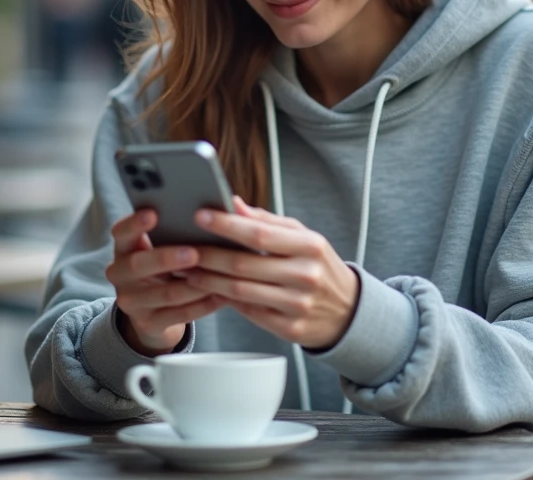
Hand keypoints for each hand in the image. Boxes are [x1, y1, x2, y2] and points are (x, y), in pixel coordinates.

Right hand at [105, 209, 225, 355]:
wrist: (154, 310)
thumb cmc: (165, 266)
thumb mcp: (160, 247)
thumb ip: (176, 228)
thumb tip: (218, 205)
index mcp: (124, 248)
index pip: (121, 232)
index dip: (134, 223)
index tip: (153, 213)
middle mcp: (120, 274)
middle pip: (138, 266)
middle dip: (166, 258)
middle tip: (193, 253)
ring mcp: (132, 302)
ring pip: (164, 294)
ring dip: (193, 285)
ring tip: (218, 276)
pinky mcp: (149, 323)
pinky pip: (179, 315)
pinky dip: (202, 305)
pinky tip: (221, 296)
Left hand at [183, 197, 359, 349]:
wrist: (349, 310)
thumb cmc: (318, 265)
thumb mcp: (302, 237)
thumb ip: (267, 221)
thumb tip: (232, 203)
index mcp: (310, 246)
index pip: (260, 233)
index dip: (226, 225)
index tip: (200, 216)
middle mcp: (306, 276)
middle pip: (244, 264)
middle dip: (208, 255)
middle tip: (183, 247)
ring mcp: (299, 305)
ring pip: (241, 291)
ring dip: (209, 280)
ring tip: (187, 269)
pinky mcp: (291, 329)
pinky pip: (248, 313)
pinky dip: (225, 300)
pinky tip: (209, 290)